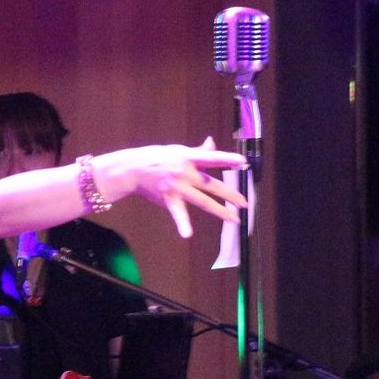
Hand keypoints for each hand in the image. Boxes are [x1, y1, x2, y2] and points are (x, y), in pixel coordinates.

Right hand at [94, 137, 246, 237]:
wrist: (133, 169)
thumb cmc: (158, 158)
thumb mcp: (178, 150)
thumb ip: (198, 151)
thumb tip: (212, 143)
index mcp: (188, 158)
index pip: (211, 158)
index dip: (227, 159)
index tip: (242, 162)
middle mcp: (184, 173)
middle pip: (211, 185)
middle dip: (229, 194)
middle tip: (245, 203)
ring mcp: (177, 188)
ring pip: (202, 201)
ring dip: (219, 211)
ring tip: (234, 219)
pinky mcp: (168, 200)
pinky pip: (177, 213)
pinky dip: (182, 224)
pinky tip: (187, 234)